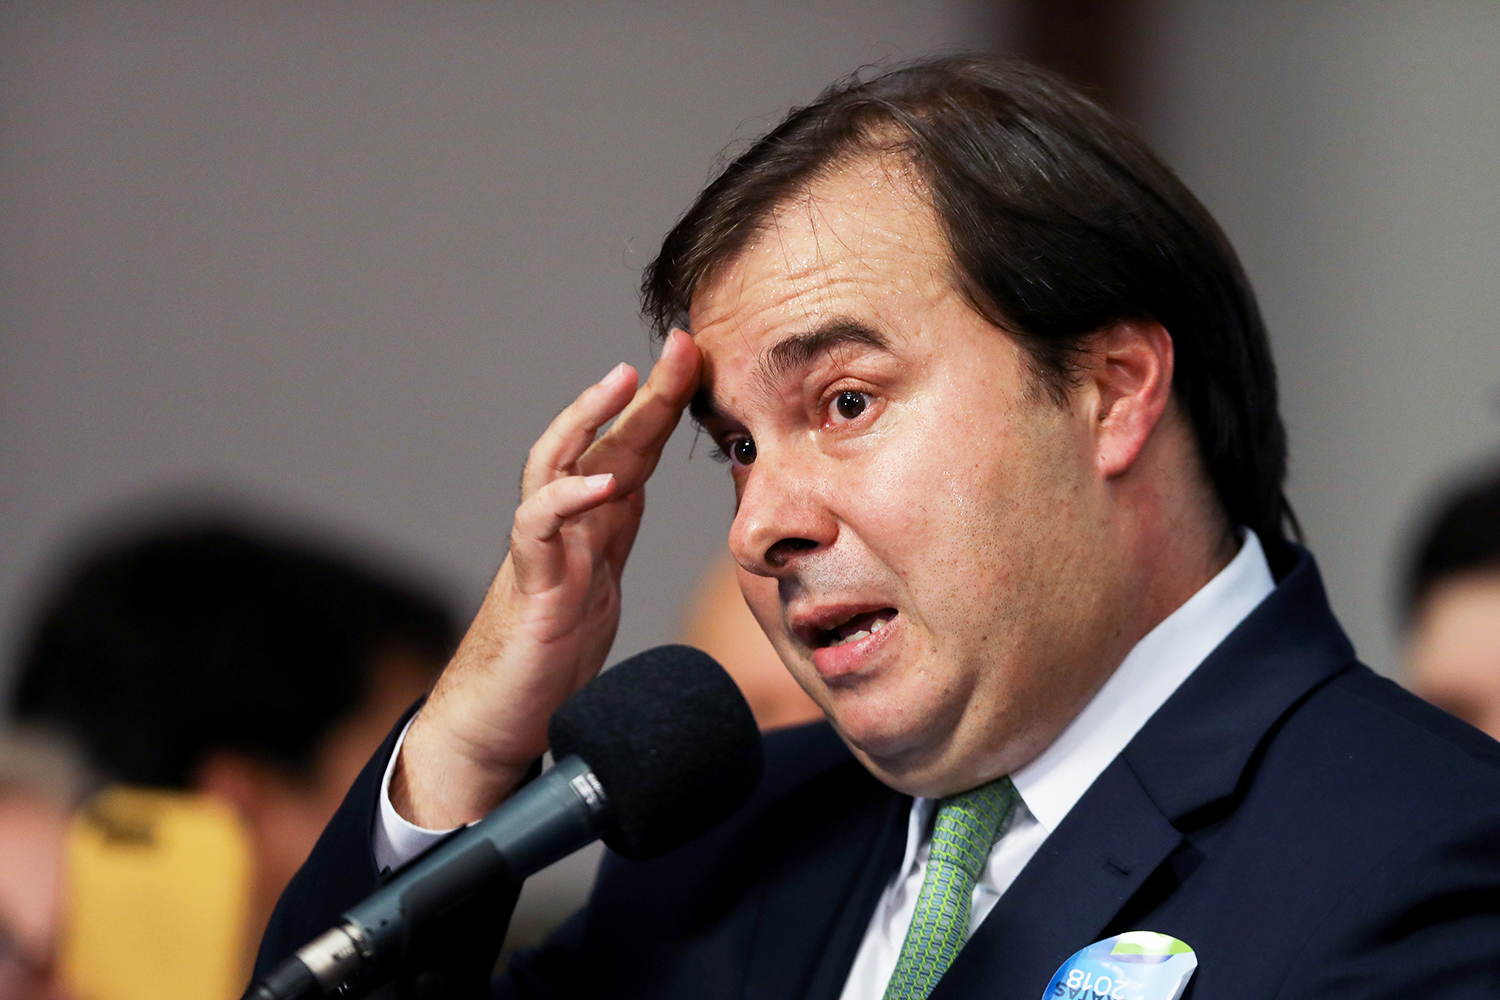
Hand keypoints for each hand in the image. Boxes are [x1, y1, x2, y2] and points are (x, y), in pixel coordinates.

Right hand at [391, 329, 700, 827]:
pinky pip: (538, 528)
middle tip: (683, 344)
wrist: (494, 722)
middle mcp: (565, 526)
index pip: (633, 450)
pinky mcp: (529, 586)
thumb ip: (613, 537)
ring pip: (557, 464)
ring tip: (626, 382)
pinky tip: (601, 483)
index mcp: (591, 525)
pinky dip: (567, 499)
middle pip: (603, 443)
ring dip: (590, 418)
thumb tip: (637, 492)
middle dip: (644, 392)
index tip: (701, 361)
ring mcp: (542, 550)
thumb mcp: (598, 588)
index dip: (665, 406)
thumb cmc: (544, 659)